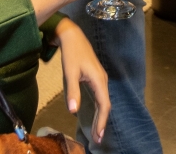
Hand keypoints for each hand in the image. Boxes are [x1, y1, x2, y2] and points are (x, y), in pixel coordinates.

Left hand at [54, 18, 108, 143]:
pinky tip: (94, 116)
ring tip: (96, 132)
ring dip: (100, 117)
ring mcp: (99, 79)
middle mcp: (102, 80)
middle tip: (98, 140)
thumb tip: (73, 112)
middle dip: (102, 123)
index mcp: (98, 80)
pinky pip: (99, 97)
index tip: (98, 136)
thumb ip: (72, 92)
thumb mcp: (70, 73)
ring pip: (103, 101)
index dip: (102, 121)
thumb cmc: (71, 54)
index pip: (104, 105)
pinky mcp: (95, 78)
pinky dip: (98, 109)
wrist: (72, 36)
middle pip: (105, 105)